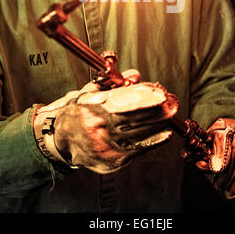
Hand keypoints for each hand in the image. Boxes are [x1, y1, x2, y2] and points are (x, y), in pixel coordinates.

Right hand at [33, 71, 178, 173]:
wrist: (62, 143)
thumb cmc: (79, 113)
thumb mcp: (91, 93)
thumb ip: (113, 83)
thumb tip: (135, 74)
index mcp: (90, 108)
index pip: (121, 101)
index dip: (142, 97)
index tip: (159, 91)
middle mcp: (96, 128)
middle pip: (132, 118)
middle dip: (156, 109)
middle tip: (172, 101)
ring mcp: (104, 146)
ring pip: (137, 133)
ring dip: (158, 123)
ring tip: (171, 113)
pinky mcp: (111, 160)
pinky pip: (137, 150)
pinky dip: (153, 141)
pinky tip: (165, 133)